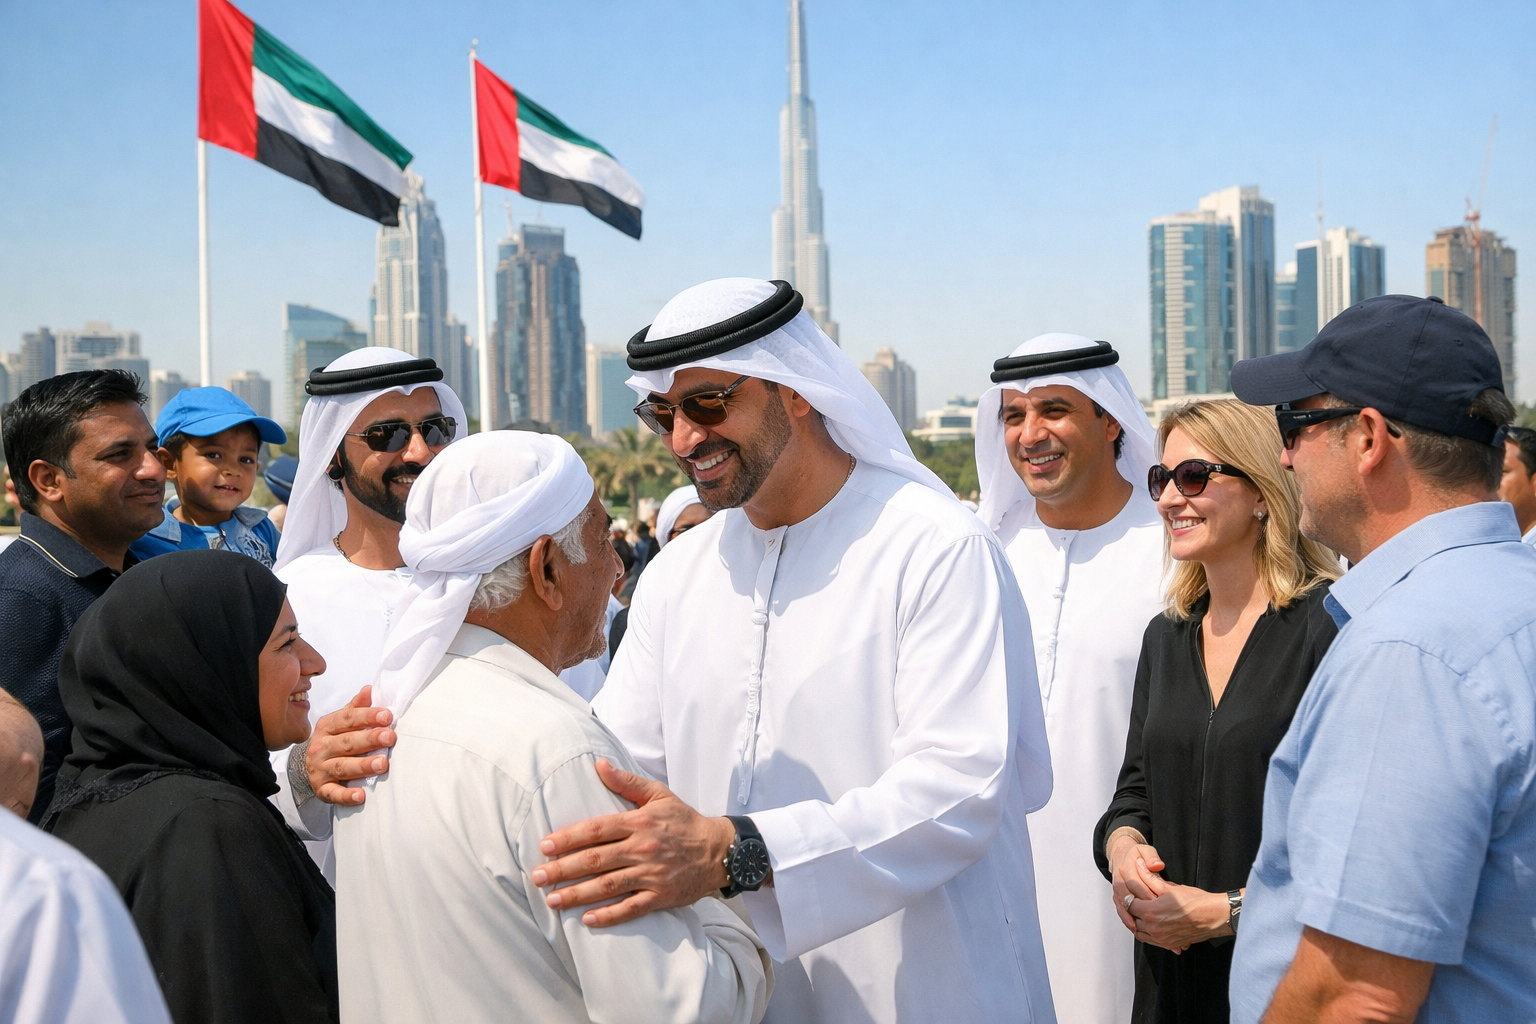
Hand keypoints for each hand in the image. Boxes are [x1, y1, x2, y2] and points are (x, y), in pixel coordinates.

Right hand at [306, 686, 395, 805]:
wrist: (312, 766)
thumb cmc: (334, 740)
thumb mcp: (342, 721)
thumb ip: (357, 707)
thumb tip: (370, 689)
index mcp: (327, 727)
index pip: (347, 719)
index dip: (367, 716)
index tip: (387, 715)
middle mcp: (321, 747)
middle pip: (346, 742)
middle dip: (369, 739)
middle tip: (390, 737)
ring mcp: (320, 769)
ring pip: (342, 767)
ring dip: (363, 766)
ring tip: (383, 764)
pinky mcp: (322, 789)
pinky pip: (333, 793)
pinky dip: (346, 796)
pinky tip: (361, 796)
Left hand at [532, 758, 735, 926]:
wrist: (719, 850)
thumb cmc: (684, 821)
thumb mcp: (658, 795)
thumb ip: (626, 782)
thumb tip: (598, 764)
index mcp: (639, 822)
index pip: (596, 829)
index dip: (568, 838)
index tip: (545, 846)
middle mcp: (642, 848)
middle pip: (595, 860)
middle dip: (562, 869)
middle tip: (538, 877)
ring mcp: (652, 874)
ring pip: (608, 886)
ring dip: (577, 894)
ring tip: (552, 900)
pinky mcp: (661, 896)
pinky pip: (631, 908)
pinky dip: (609, 916)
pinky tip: (588, 920)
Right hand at [1107, 831, 1168, 934]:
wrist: (1119, 854)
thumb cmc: (1135, 854)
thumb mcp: (1146, 850)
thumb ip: (1152, 858)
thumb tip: (1157, 865)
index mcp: (1126, 870)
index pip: (1140, 888)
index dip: (1153, 899)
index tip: (1166, 908)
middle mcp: (1119, 883)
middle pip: (1132, 903)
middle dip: (1148, 915)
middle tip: (1165, 925)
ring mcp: (1117, 893)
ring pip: (1125, 911)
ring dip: (1137, 923)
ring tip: (1155, 934)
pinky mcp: (1117, 899)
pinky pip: (1122, 913)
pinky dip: (1130, 922)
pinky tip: (1140, 930)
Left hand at [1128, 884, 1233, 951]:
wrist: (1214, 916)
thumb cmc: (1195, 901)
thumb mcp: (1170, 887)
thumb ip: (1149, 877)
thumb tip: (1138, 864)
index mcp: (1151, 912)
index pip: (1129, 904)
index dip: (1131, 896)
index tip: (1134, 892)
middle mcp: (1153, 928)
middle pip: (1132, 919)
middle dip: (1133, 909)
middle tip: (1138, 901)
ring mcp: (1161, 939)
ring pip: (1139, 932)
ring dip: (1138, 923)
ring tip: (1143, 913)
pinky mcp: (1168, 945)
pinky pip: (1150, 941)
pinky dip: (1147, 933)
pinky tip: (1151, 924)